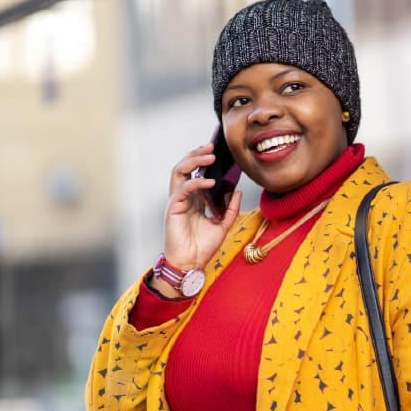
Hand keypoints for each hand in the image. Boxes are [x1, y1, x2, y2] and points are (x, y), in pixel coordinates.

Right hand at [161, 142, 242, 273]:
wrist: (191, 264)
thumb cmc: (202, 247)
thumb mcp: (223, 225)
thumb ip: (230, 209)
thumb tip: (237, 192)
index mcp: (194, 200)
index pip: (195, 173)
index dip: (203, 160)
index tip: (217, 151)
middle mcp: (183, 197)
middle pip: (185, 167)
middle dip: (197, 154)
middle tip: (211, 146)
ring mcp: (177, 202)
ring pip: (179, 172)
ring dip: (193, 161)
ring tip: (209, 155)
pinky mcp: (173, 208)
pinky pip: (183, 189)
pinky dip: (196, 183)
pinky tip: (210, 181)